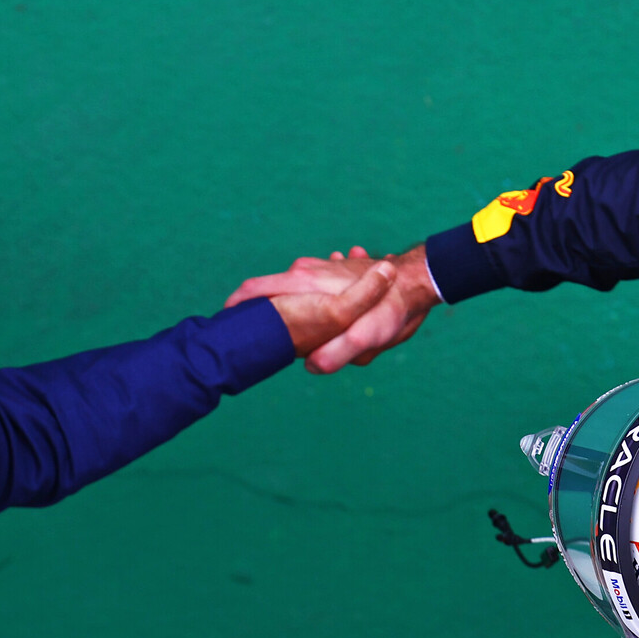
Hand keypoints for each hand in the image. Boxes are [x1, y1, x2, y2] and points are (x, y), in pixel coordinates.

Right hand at [228, 245, 441, 373]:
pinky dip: (311, 301)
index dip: (232, 310)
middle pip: (267, 296)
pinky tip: (324, 316)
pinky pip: (312, 289)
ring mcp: (318, 270)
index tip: (219, 329)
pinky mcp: (332, 273)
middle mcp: (305, 272)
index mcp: (302, 284)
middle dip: (261, 317)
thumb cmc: (391, 307)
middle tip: (255, 338)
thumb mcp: (367, 335)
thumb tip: (313, 367)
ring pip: (292, 294)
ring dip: (289, 311)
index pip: (250, 292)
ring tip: (297, 337)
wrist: (419, 279)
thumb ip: (339, 351)